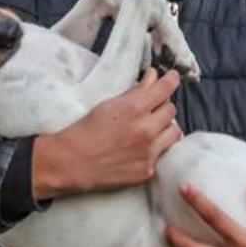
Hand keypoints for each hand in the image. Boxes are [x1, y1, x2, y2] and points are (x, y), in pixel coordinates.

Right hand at [32, 68, 181, 199]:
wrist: (71, 163)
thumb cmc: (84, 132)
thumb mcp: (107, 105)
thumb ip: (135, 90)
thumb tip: (153, 76)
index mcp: (134, 108)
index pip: (166, 88)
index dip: (171, 80)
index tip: (172, 78)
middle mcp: (146, 129)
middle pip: (171, 110)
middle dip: (162, 107)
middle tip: (150, 109)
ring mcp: (149, 152)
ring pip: (174, 132)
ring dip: (165, 127)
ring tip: (151, 129)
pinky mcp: (147, 170)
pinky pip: (161, 154)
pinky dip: (154, 149)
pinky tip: (139, 149)